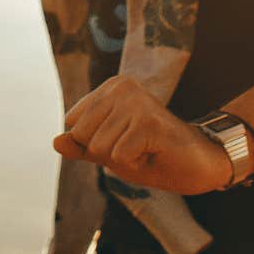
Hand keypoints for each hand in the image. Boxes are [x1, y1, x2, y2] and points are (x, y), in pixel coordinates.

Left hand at [52, 75, 232, 195]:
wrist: (198, 164)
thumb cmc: (153, 155)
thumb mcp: (110, 152)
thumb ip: (82, 146)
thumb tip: (55, 141)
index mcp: (110, 88)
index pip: (73, 126)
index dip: (95, 145)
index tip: (123, 141)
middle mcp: (121, 87)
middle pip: (83, 136)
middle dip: (107, 154)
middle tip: (136, 148)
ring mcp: (136, 102)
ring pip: (100, 148)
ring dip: (123, 160)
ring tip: (146, 150)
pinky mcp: (149, 122)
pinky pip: (119, 157)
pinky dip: (136, 166)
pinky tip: (154, 154)